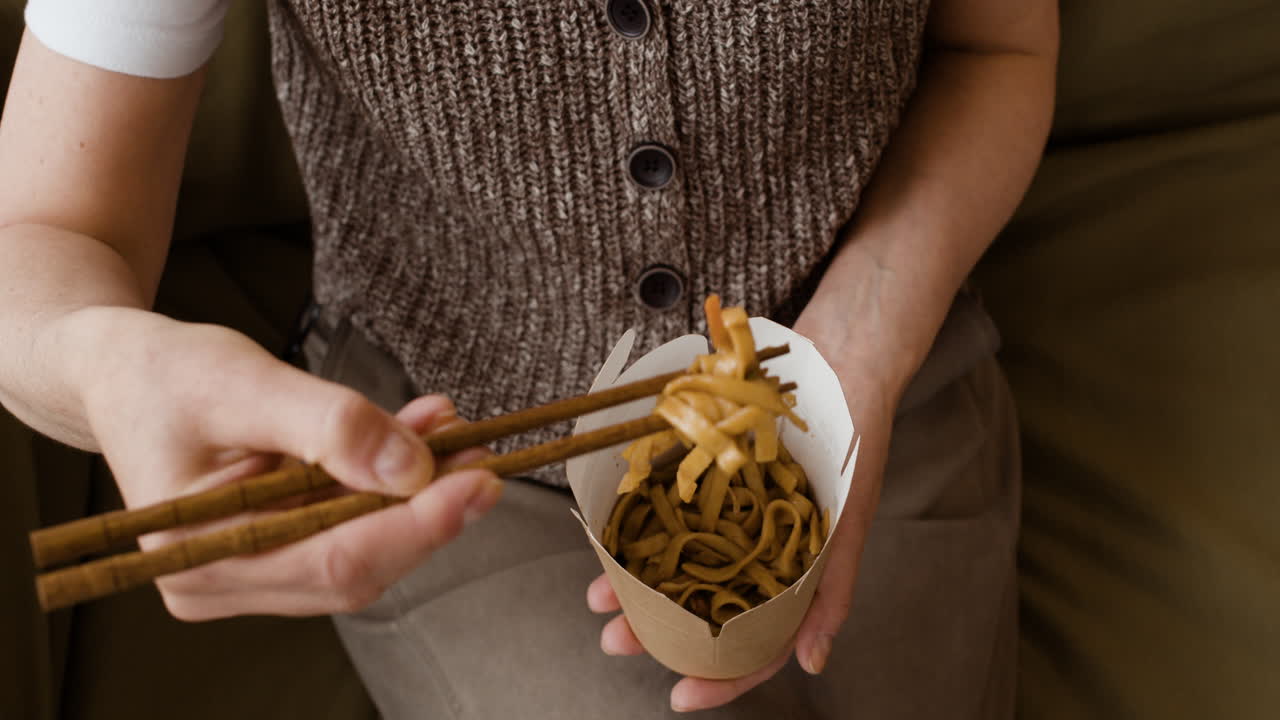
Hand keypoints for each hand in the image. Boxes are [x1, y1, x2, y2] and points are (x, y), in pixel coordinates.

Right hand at [69, 308, 501, 618]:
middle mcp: (225, 581)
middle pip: (356, 565)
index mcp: (200, 558)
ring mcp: (253, 571)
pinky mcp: (276, 547)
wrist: (126, 373)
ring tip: (456, 433)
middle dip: (427, 512)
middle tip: (484, 459)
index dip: (416, 526)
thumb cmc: (165, 375)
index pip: (333, 560)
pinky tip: (422, 433)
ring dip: (416, 493)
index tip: (479, 483)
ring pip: (362, 546)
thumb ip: (328, 425)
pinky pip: (349, 522)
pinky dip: (389, 480)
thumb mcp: (243, 383)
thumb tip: (412, 469)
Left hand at [584, 379, 895, 710]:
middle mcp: (755, 549)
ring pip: (675, 563)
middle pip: (703, 607)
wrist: (838, 358)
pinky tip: (608, 539)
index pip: (758, 645)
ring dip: (636, 584)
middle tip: (614, 643)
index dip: (722, 679)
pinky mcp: (704, 475)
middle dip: (657, 633)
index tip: (679, 699)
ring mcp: (727, 513)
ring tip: (597, 598)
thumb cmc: (854, 442)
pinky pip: (665, 510)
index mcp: (792, 573)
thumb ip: (831, 593)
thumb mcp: (849, 523)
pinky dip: (639, 528)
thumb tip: (812, 665)